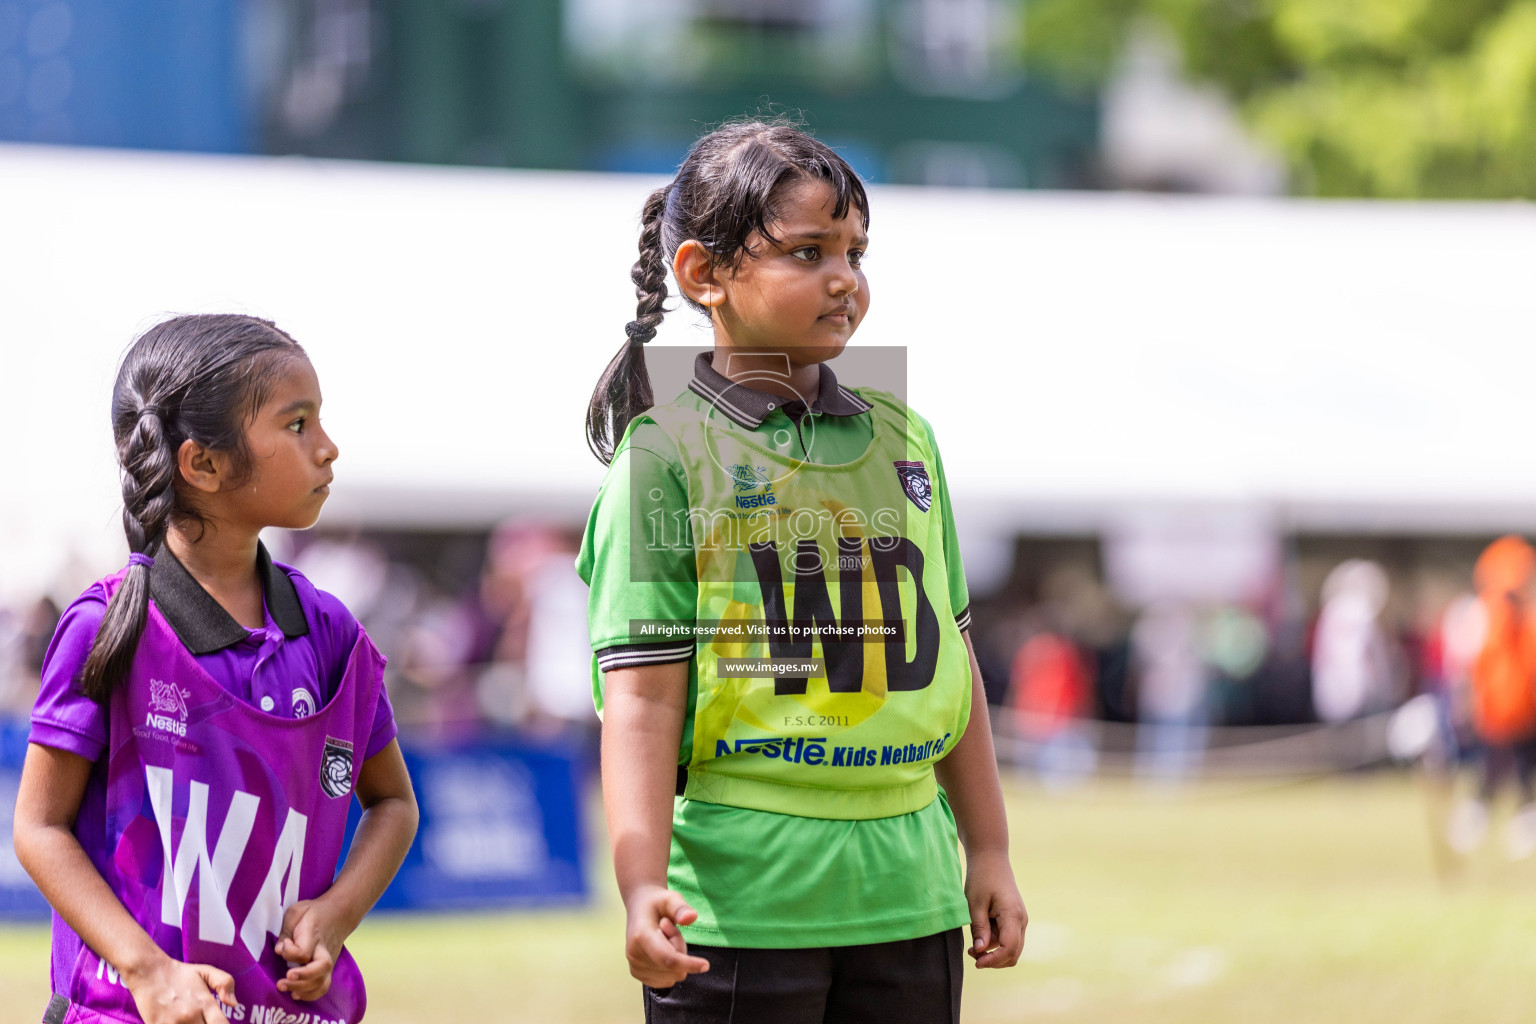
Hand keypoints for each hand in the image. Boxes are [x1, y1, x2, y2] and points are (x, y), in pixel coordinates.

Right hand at [125, 954, 236, 1023]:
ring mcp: (173, 1023)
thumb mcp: (206, 972)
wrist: (149, 972)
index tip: (217, 1023)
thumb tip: (233, 1003)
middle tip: (203, 1020)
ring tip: (193, 1021)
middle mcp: (191, 1016)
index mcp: (205, 1004)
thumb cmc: (179, 973)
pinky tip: (177, 1022)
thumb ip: (225, 983)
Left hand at [274, 898, 347, 999]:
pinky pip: (323, 987)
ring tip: (284, 988)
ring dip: (303, 990)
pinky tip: (295, 994)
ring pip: (322, 981)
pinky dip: (310, 995)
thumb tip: (279, 951)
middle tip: (281, 982)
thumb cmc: (312, 913)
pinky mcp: (328, 969)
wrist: (338, 913)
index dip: (290, 951)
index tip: (284, 944)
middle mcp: (323, 950)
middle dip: (301, 978)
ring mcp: (328, 961)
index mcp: (314, 933)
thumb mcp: (295, 912)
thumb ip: (285, 931)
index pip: (304, 950)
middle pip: (320, 968)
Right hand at [623, 884, 710, 987]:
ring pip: (672, 975)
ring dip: (676, 959)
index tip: (706, 965)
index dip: (688, 964)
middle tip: (670, 930)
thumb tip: (691, 917)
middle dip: (680, 949)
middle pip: (674, 967)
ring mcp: (635, 967)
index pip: (668, 959)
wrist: (639, 909)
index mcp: (641, 936)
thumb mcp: (670, 898)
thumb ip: (681, 908)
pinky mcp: (638, 975)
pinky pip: (667, 980)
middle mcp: (634, 955)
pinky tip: (662, 950)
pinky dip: (670, 968)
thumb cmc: (657, 903)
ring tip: (664, 939)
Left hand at [963, 850, 1026, 968]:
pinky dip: (994, 942)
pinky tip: (980, 935)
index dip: (993, 960)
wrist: (991, 859)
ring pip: (1010, 948)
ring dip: (992, 951)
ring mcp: (1020, 920)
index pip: (1009, 948)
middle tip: (971, 953)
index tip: (976, 962)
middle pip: (1013, 954)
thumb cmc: (981, 877)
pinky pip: (1007, 938)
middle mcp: (1021, 920)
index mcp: (1013, 915)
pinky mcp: (1015, 919)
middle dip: (993, 959)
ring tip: (972, 943)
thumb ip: (979, 928)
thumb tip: (980, 952)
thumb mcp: (974, 903)